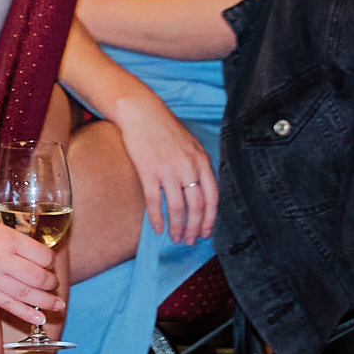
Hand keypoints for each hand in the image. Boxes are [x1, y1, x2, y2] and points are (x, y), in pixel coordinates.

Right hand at [0, 203, 66, 324]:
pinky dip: (26, 313)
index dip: (50, 261)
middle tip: (53, 284)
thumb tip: (25, 251)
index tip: (48, 263)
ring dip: (46, 302)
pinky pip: (7, 304)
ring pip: (27, 295)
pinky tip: (39, 319)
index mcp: (7, 238)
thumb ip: (9, 238)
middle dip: (51, 283)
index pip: (43, 256)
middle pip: (39, 278)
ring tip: (57, 306)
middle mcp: (2, 259)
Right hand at [113, 93, 218, 243]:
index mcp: (202, 161)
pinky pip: (154, 201)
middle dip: (195, 228)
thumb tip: (202, 191)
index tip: (207, 232)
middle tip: (191, 241)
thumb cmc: (165, 128)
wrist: (140, 112)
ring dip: (178, 227)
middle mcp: (188, 167)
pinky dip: (156, 218)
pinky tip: (157, 228)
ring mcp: (168, 170)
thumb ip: (198, 166)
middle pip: (196, 206)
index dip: (211, 218)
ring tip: (176, 238)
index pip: (212, 197)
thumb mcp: (191, 145)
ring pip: (177, 207)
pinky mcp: (148, 171)